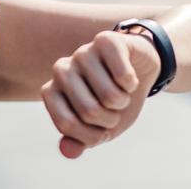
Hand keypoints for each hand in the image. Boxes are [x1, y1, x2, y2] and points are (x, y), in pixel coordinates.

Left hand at [40, 30, 160, 158]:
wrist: (138, 71)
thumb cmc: (113, 102)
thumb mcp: (99, 128)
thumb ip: (80, 140)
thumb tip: (67, 151)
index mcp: (52, 91)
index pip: (67, 125)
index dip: (92, 135)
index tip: (101, 129)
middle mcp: (61, 70)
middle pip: (89, 111)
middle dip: (111, 118)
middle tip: (114, 107)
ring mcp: (81, 52)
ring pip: (109, 95)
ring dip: (124, 101)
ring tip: (121, 91)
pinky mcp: (105, 40)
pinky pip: (122, 74)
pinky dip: (132, 83)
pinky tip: (129, 76)